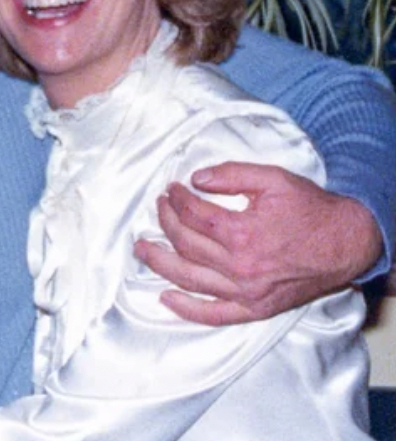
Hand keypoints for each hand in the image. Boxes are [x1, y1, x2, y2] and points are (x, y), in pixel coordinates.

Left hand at [134, 161, 380, 325]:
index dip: (177, 199)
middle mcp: (241, 266)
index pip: (193, 216)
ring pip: (190, 278)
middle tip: (158, 207)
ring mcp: (247, 292)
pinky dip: (188, 309)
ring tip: (141, 249)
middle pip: (186, 244)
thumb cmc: (310, 209)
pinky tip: (167, 298)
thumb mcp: (273, 179)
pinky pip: (214, 314)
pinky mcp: (255, 308)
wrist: (347, 243)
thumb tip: (197, 179)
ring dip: (160, 263)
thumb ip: (232, 174)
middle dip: (165, 222)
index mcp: (243, 233)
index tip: (171, 189)